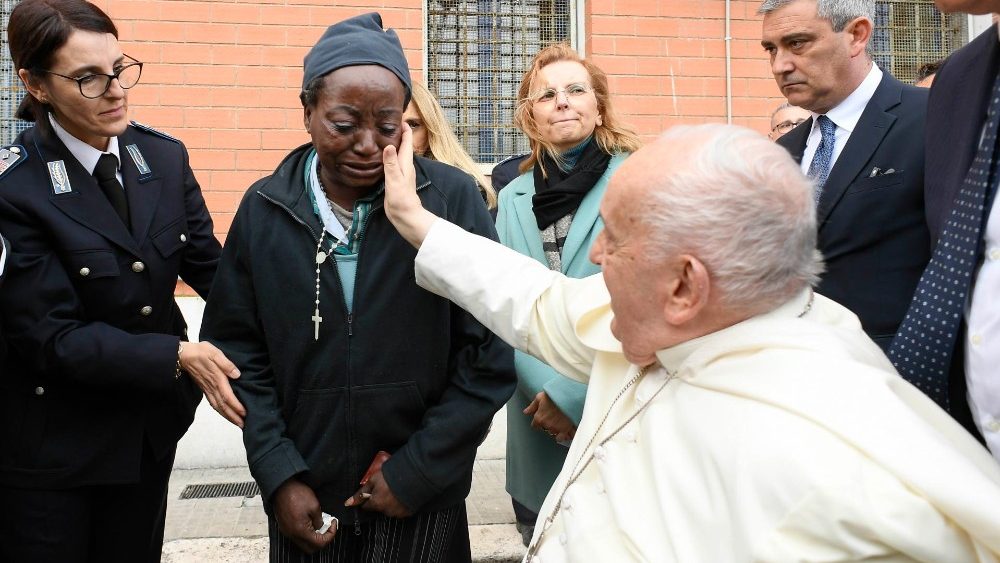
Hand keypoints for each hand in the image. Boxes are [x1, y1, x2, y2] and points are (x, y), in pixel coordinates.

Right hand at [179, 341, 245, 427]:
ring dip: (228, 416)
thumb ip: (226, 364)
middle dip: (233, 416)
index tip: (244, 413)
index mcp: (217, 378)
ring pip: (218, 407)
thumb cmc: (200, 352)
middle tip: (244, 425)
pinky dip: (220, 411)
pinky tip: (225, 414)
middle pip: (223, 406)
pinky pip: (213, 403)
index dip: (236, 406)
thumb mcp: (215, 353)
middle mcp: (212, 387)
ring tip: (238, 423)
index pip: (227, 396)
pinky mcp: (205, 389)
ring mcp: (207, 389)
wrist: (182, 356)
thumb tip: (237, 374)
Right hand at [273, 479, 336, 552]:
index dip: (330, 535)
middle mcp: (292, 534)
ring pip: (303, 543)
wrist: (281, 486)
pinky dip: (305, 533)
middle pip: (311, 548)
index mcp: (300, 530)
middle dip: (322, 540)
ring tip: (319, 524)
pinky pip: (297, 536)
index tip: (333, 524)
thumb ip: (319, 520)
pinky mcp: (284, 527)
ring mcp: (287, 531)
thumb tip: (320, 527)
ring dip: (313, 537)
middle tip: (328, 528)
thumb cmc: (296, 494)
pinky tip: (309, 522)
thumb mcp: (314, 506)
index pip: (319, 543)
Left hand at [344, 470, 412, 518]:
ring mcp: (398, 513)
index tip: (373, 491)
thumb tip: (347, 504)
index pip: (366, 506)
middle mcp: (386, 511)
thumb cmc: (391, 476)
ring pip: (389, 509)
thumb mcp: (373, 480)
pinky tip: (403, 495)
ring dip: (390, 502)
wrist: (414, 475)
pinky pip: (400, 510)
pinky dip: (400, 504)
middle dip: (380, 500)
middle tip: (386, 488)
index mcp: (376, 503)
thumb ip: (360, 493)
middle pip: (378, 508)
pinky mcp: (408, 512)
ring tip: (396, 491)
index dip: (368, 498)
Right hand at [382, 122, 436, 248]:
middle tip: (387, 121)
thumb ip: (391, 163)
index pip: (406, 140)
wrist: (405, 215)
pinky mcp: (395, 179)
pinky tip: (381, 155)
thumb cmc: (401, 198)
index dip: (404, 128)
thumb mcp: (394, 179)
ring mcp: (400, 172)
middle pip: (402, 144)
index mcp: (405, 162)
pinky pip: (391, 162)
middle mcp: (404, 165)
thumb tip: (389, 145)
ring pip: (397, 153)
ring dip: (392, 143)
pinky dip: (387, 155)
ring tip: (382, 134)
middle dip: (397, 132)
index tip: (397, 115)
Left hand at [524, 391, 575, 442]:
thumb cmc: (554, 395)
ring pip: (554, 433)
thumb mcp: (540, 397)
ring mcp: (556, 428)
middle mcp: (546, 425)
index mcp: (539, 418)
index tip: (543, 417)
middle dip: (548, 424)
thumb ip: (532, 406)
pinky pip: (562, 438)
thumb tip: (526, 412)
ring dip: (556, 429)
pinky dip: (564, 435)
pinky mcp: (565, 430)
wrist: (568, 396)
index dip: (539, 421)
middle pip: (545, 429)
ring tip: (560, 422)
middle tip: (553, 417)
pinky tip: (566, 431)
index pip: (535, 425)